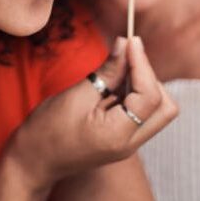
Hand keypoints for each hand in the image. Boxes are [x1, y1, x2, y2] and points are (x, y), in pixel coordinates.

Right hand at [3, 36, 177, 191]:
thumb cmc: (48, 130)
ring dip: (142, 82)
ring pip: (156, 108)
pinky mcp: (122, 137)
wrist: (34, 160)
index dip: (143, 64)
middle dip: (150, 76)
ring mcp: (128, 143)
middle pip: (165, 107)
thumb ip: (106, 72)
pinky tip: (112, 80)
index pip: (150, 96)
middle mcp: (130, 143)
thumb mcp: (76, 95)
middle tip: (126, 55)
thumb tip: (124, 44)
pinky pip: (141, 111)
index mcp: (118, 136)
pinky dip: (133, 91)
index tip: (130, 41)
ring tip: (115, 67)